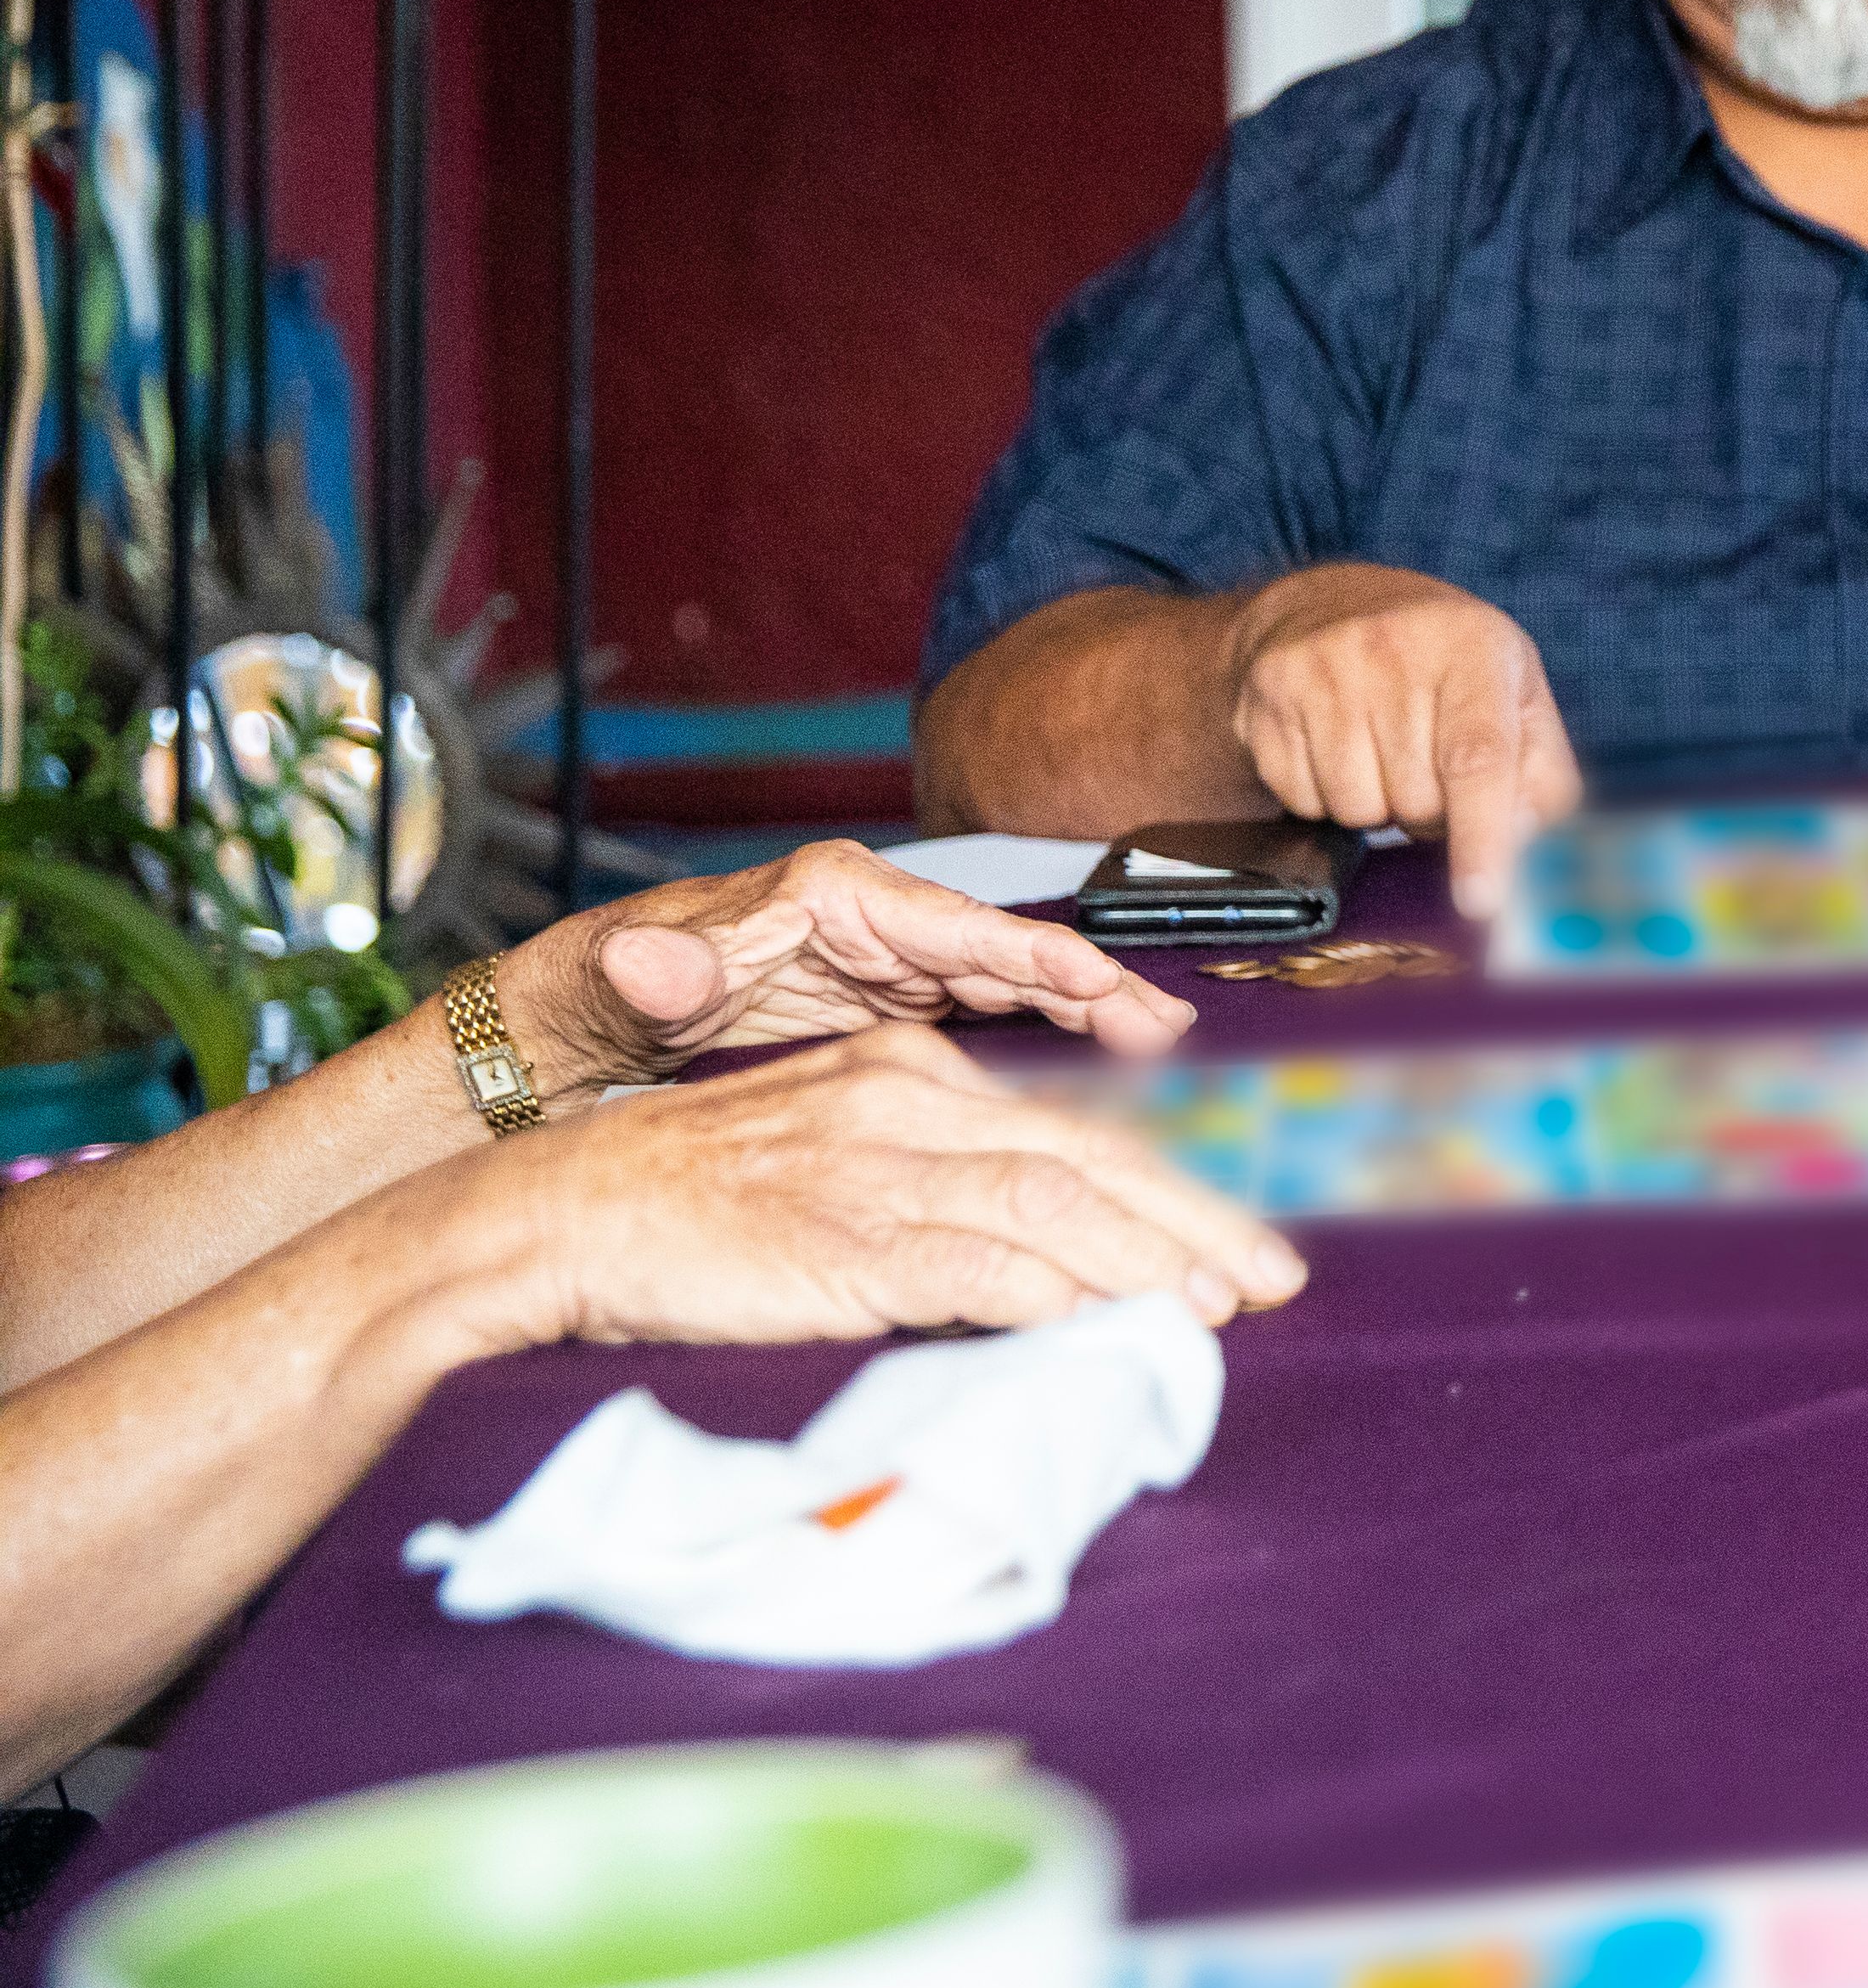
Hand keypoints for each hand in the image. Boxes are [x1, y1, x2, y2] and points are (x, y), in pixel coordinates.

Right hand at [429, 1027, 1307, 1353]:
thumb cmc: (690, 1204)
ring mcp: (871, 1168)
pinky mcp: (831, 1235)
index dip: (1173, 1183)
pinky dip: (1036, 1288)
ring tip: (1213, 1307)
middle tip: (1275, 1276)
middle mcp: (906, 1104)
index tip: (1243, 1234)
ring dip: (1143, 1260)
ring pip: (1047, 1204)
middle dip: (1195, 1220)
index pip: (1076, 1130)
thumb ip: (934, 1187)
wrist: (555, 1215)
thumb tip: (1044, 1251)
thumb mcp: (833, 1158)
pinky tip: (1092, 1318)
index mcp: (909, 1072)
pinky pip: (959, 1259)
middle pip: (1090, 1158)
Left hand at [495, 839, 1197, 1103]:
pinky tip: (1090, 1090)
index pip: (962, 926)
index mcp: (837, 897)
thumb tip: (661, 961)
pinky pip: (984, 1030)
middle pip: (1011, 957)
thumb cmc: (607, 981)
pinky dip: (1040, 1055)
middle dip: (1096, 994)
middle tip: (1170, 1034)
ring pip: (1011, 997)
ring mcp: (890, 969)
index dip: (1043, 959)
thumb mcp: (629, 969)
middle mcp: (880, 923)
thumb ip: (658, 965)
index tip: (1108, 989)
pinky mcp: (887, 1012)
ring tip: (1163, 1064)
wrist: (578, 1020)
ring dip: (1084, 1030)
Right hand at [1217, 565, 1581, 916]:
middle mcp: (1393, 646)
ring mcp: (1322, 667)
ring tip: (1382, 752)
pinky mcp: (1269, 693)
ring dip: (1376, 805)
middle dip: (1430, 811)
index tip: (1482, 901)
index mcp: (1472, 646)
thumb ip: (1544, 778)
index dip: (1482, 836)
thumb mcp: (1515, 695)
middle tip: (1428, 766)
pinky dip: (1324, 794)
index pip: (1478, 758)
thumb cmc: (1446, 666)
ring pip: (1356, 809)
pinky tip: (1334, 747)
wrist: (1328, 606)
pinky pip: (1302, 799)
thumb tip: (1542, 860)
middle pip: (1416, 800)